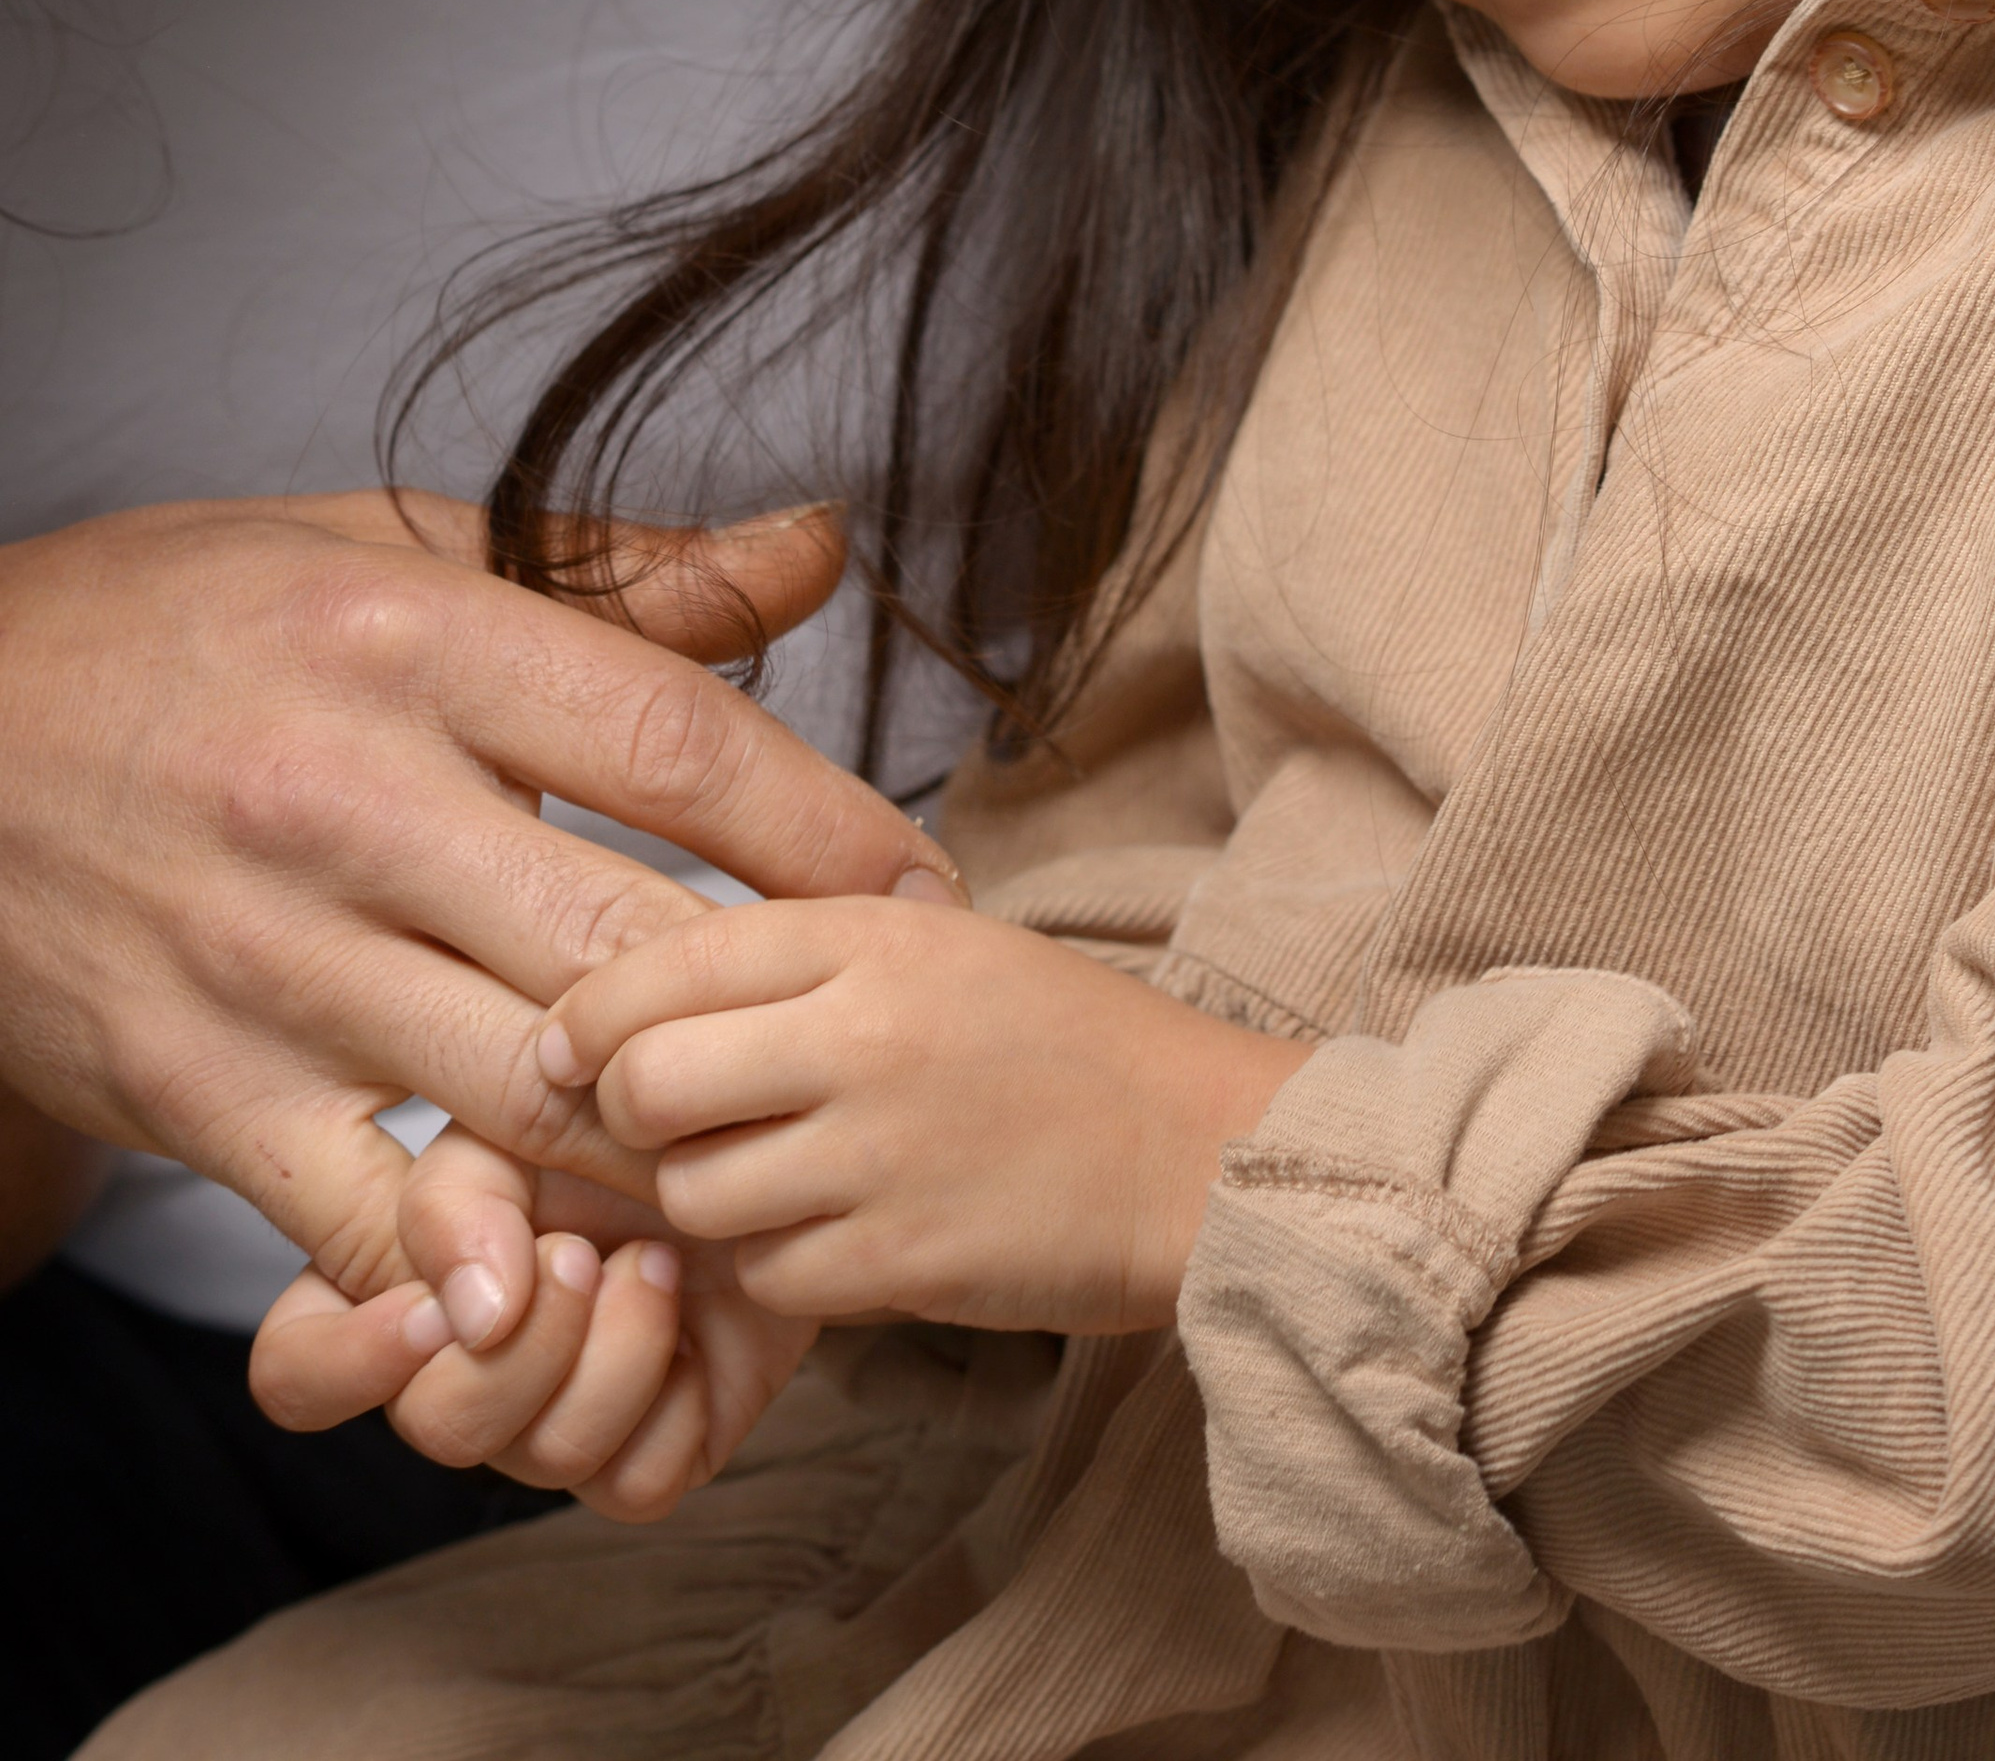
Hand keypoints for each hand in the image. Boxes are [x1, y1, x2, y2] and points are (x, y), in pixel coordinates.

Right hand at [0, 492, 962, 1303]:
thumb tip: (824, 550)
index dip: (830, 832)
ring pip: (525, 1093)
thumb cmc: (186, 623)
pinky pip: (370, 1214)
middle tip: (890, 1050)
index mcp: (413, 637)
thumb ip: (624, 572)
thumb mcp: (390, 542)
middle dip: (779, 1011)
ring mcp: (268, 957)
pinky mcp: (197, 1088)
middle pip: (622, 940)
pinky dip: (483, 1266)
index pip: (674, 744)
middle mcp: (347, 796)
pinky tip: (575, 1278)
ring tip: (781, 1171)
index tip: (927, 893)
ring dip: (666, 1154)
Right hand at [251, 1125, 815, 1520]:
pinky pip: (633, 1482)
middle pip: (435, 1426)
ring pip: (542, 1458)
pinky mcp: (648, 1453)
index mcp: (405, 1285)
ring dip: (613, 1352)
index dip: (347, 1362)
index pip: (299, 1371)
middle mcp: (465, 1371)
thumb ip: (458, 1200)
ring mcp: (554, 1419)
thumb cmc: (622, 1113)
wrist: (762, 1135)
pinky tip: (700, 1322)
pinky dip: (675, 1398)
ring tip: (659, 1260)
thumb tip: (468, 1310)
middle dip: (522, 1344)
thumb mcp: (516, 1117)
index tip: (432, 1306)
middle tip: (583, 1252)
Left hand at [544, 894, 1308, 1333]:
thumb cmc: (1062, 1041)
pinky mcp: (899, 1262)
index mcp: (868, 933)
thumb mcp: (938, 943)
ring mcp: (878, 1153)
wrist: (1204, 1149)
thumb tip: (630, 996)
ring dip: (710, 1203)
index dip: (588, 1017)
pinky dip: (783, 1267)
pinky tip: (842, 1233)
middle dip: (633, 1119)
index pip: (660, 963)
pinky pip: (769, 1276)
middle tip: (673, 1128)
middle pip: (647, 1086)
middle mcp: (861, 1033)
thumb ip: (801, 955)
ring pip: (694, 1197)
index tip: (574, 1050)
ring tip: (778, 1181)